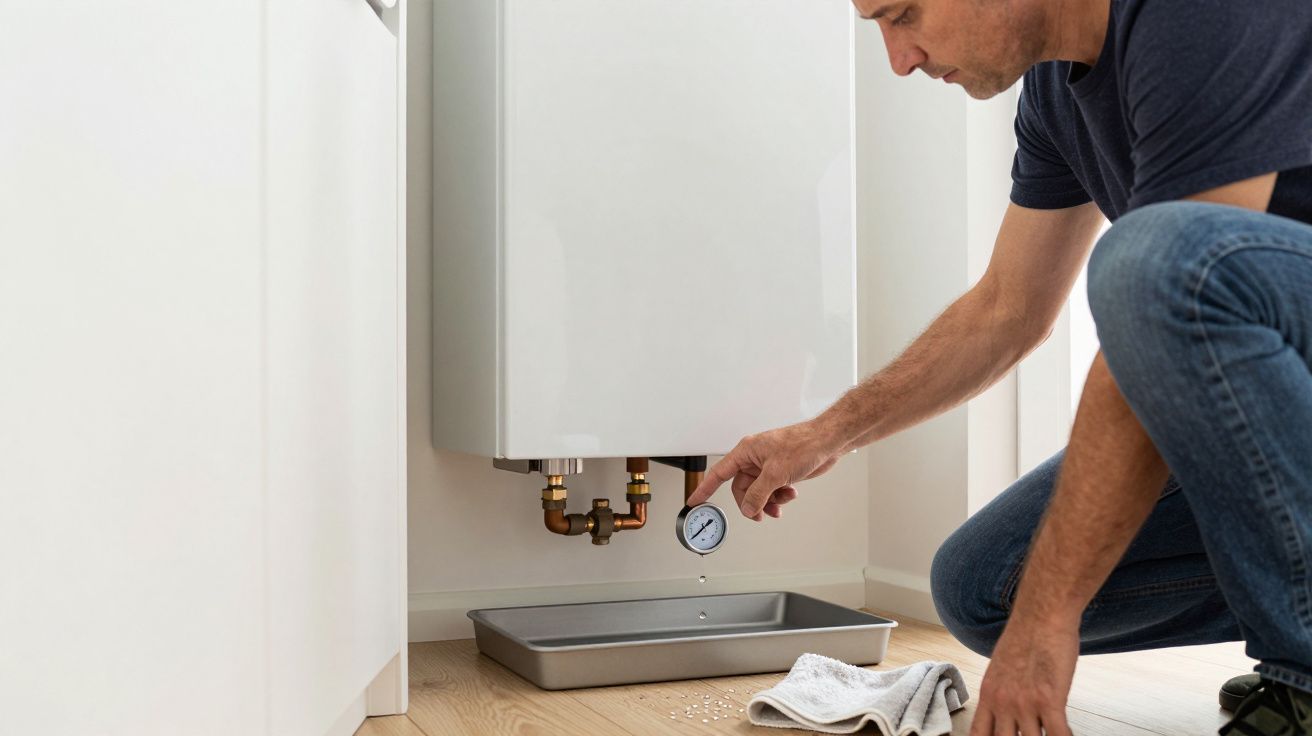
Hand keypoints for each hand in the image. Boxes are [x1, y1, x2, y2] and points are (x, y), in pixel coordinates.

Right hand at [685, 420, 847, 520]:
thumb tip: (748, 508)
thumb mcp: (776, 473)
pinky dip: (779, 497)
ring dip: (768, 502)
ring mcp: (768, 466)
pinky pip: (771, 490)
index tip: (695, 501)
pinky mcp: (781, 472)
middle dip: (752, 503)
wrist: (827, 442)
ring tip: (780, 505)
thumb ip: (758, 493)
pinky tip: (790, 494)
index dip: (705, 488)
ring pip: (758, 492)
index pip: (719, 473)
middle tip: (760, 514)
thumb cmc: (804, 444)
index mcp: (746, 452)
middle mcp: (754, 459)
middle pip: (742, 489)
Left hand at [971, 614, 1078, 735]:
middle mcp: (1003, 703)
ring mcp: (1025, 704)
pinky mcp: (1050, 701)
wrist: (1042, 616)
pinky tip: (1068, 734)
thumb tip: (1010, 713)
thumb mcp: (1001, 668)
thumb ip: (1003, 693)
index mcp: (989, 695)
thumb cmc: (1026, 637)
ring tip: (1051, 731)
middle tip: (1030, 733)